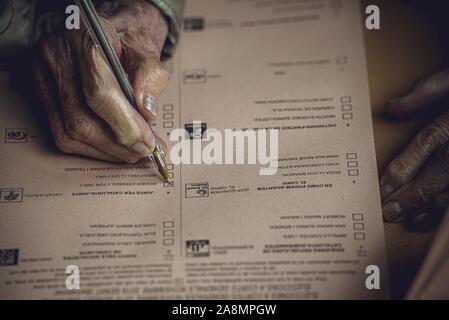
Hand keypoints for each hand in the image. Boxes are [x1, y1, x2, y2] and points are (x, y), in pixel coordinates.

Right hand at [34, 0, 168, 162]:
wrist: (106, 37)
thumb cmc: (128, 46)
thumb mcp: (148, 55)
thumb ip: (152, 80)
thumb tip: (147, 114)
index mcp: (84, 39)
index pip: (99, 92)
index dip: (125, 124)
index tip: (148, 142)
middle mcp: (56, 56)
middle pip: (81, 119)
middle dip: (118, 144)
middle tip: (145, 151)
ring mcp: (43, 76)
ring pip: (69, 132)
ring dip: (106, 151)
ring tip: (134, 152)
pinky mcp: (41, 94)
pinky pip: (62, 134)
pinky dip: (92, 148)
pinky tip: (115, 149)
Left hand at [381, 69, 448, 230]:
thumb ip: (428, 90)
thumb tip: (392, 106)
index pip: (426, 144)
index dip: (401, 168)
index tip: (381, 187)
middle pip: (437, 173)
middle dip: (410, 196)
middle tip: (388, 212)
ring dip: (430, 208)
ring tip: (407, 220)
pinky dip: (448, 212)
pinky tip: (434, 219)